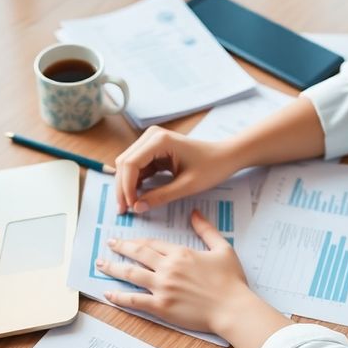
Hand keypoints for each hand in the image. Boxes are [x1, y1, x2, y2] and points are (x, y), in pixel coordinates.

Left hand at [96, 209, 258, 333]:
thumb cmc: (231, 281)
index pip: (152, 244)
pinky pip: (134, 300)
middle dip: (120, 247)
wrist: (232, 308)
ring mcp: (162, 287)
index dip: (137, 241)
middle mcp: (167, 268)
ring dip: (113, 268)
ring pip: (130, 274)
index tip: (128, 240)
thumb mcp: (223, 248)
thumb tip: (195, 213)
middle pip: (137, 254)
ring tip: (101, 264)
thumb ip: (206, 230)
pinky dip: (119, 296)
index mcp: (180, 253)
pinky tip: (108, 293)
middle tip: (109, 244)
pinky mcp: (161, 306)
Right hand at [114, 126, 238, 213]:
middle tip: (124, 211)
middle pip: (125, 163)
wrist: (225, 156)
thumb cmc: (211, 167)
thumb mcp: (187, 186)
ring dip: (126, 186)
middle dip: (122, 188)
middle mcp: (151, 137)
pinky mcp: (153, 150)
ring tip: (129, 207)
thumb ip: (161, 196)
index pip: (130, 164)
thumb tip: (137, 208)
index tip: (130, 207)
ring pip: (128, 166)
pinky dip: (135, 182)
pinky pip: (137, 167)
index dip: (126, 187)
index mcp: (159, 141)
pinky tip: (137, 197)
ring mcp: (151, 142)